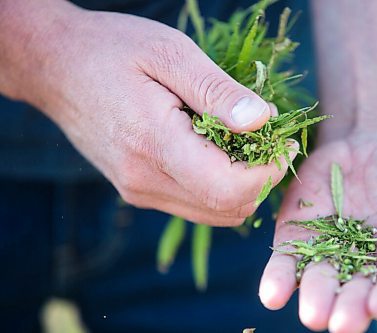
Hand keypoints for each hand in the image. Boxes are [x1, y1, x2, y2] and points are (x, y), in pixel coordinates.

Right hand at [0, 1, 293, 225]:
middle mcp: (145, 181)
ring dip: (243, 186)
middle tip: (273, 141)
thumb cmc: (111, 49)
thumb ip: (218, 91)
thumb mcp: (170, 54)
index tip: (285, 141)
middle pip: (227, 209)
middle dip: (262, 180)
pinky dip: (220, 187)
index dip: (269, 172)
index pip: (229, 188)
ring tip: (248, 144)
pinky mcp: (138, 189)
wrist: (54, 67)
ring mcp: (139, 190)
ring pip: (213, 213)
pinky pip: (194, 204)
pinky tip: (220, 152)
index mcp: (154, 145)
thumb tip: (264, 120)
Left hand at [259, 130, 376, 331]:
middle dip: (347, 307)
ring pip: (319, 281)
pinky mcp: (299, 237)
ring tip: (310, 311)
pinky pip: (288, 260)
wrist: (373, 145)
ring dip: (313, 296)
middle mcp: (366, 266)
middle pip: (355, 291)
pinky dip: (279, 277)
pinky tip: (271, 293)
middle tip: (338, 323)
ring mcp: (329, 253)